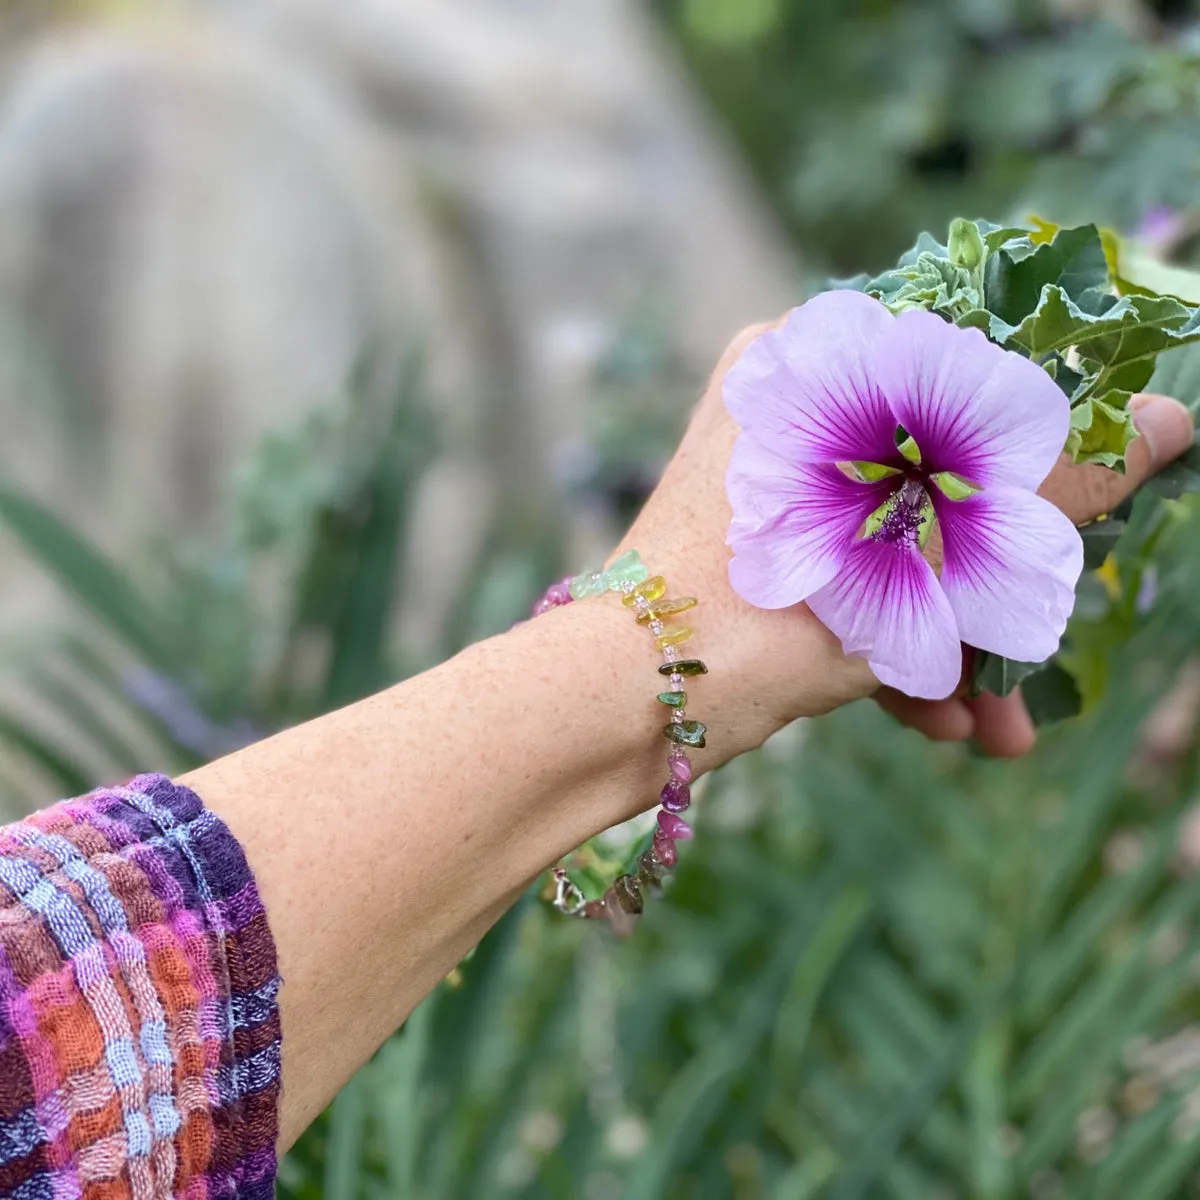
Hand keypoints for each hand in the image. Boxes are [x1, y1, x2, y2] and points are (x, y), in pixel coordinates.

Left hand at [622, 321, 1195, 761]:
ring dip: (954, 636)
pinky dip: (891, 643)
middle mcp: (791, 408)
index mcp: (826, 359)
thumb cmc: (785, 605)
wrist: (630, 699)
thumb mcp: (943, 544)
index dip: (1042, 446)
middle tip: (1046, 645)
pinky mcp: (758, 553)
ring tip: (1001, 727)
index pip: (969, 373)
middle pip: (937, 476)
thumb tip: (1168, 421)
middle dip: (998, 580)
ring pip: (894, 540)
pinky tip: (943, 723)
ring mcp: (770, 485)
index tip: (1079, 517)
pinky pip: (844, 577)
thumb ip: (1058, 479)